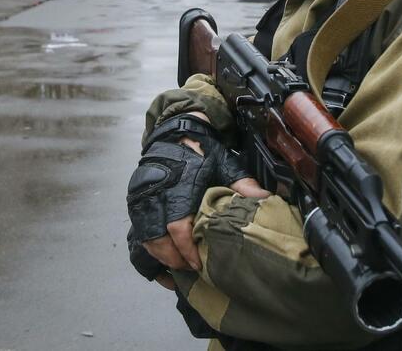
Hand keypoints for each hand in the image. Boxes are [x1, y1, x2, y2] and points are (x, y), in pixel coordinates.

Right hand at [127, 112, 267, 280]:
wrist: (176, 132)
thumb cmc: (203, 152)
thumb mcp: (225, 164)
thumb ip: (242, 184)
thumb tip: (267, 200)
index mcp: (179, 187)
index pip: (177, 227)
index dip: (186, 249)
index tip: (198, 264)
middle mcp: (156, 194)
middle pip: (157, 238)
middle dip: (173, 259)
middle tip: (190, 269)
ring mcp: (141, 197)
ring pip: (144, 238)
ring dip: (160, 256)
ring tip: (178, 265)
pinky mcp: (134, 200)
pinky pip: (136, 231)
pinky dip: (148, 248)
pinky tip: (162, 258)